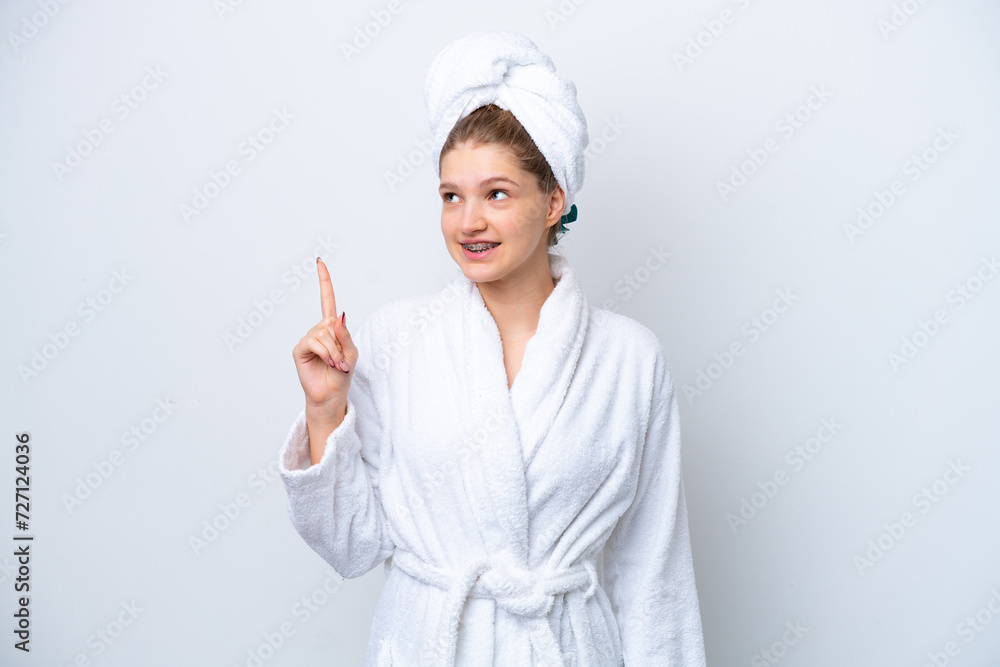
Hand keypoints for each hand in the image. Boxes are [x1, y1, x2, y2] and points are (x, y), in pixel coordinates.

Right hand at [292, 257, 356, 420]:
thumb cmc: (342, 374)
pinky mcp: (300, 349)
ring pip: (324, 334)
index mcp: (332, 328)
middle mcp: (318, 330)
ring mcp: (308, 339)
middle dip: (340, 344)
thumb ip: (345, 334)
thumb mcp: (352, 352)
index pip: (327, 300)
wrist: (331, 394)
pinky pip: (314, 342)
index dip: (324, 282)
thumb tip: (338, 315)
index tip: (319, 262)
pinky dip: (325, 353)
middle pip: (330, 324)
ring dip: (334, 351)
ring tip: (336, 365)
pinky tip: (327, 362)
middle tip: (342, 362)